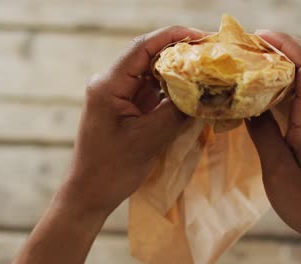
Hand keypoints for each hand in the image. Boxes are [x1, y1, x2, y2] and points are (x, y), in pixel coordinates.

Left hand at [60, 26, 205, 215]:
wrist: (89, 193)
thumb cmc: (111, 169)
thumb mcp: (148, 139)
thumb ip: (176, 112)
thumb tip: (204, 91)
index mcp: (108, 84)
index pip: (142, 47)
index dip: (173, 36)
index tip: (201, 37)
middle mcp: (111, 82)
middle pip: (149, 56)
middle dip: (180, 53)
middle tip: (211, 56)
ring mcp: (119, 94)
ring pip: (153, 73)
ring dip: (178, 72)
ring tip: (206, 73)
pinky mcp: (127, 106)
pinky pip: (152, 90)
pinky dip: (172, 90)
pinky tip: (192, 92)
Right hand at [247, 30, 300, 262]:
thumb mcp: (277, 168)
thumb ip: (262, 132)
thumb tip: (248, 103)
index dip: (285, 43)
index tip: (256, 37)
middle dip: (282, 47)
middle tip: (249, 49)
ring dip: (284, 63)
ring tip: (252, 64)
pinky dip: (286, 82)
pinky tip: (264, 91)